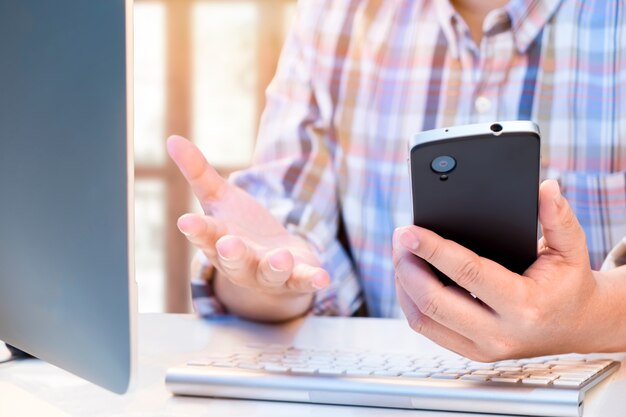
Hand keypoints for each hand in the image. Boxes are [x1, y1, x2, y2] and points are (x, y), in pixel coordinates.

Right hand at [166, 136, 329, 319]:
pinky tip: (323, 278)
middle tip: (229, 244)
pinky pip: (303, 281)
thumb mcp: (220, 199)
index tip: (186, 222)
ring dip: (275, 266)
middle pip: (235, 260)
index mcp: (218, 241)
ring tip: (281, 257)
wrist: (271, 264)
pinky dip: (311, 280)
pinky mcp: (296, 278)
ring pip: (270, 272)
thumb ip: (198, 172)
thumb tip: (172, 139)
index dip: (197, 229)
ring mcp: (269, 273)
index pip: (205, 234)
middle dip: (233, 253)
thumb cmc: (239, 230)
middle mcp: (241, 262)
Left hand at [393, 180, 615, 360]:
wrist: (578, 326)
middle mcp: (500, 333)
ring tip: (401, 254)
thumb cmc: (568, 284)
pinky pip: (427, 328)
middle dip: (408, 266)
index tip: (409, 231)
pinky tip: (408, 277)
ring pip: (423, 318)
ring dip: (403, 284)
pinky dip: (410, 301)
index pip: (467, 273)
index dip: (433, 249)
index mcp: (525, 306)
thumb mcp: (572, 248)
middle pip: (434, 301)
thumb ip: (558, 217)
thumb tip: (545, 188)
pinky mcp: (471, 351)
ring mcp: (483, 347)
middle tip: (399, 238)